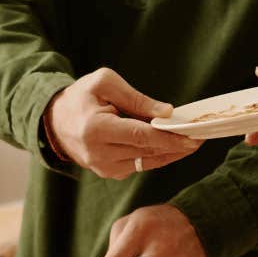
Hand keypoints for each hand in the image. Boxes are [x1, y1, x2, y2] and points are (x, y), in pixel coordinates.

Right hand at [46, 68, 198, 179]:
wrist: (54, 122)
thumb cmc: (81, 97)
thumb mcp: (105, 83)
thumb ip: (136, 98)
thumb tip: (166, 112)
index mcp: (96, 129)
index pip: (140, 136)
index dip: (169, 138)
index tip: (194, 137)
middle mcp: (99, 153)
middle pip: (148, 151)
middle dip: (177, 144)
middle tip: (203, 135)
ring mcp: (104, 167)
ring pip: (148, 162)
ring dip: (172, 152)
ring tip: (194, 140)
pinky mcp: (110, 173)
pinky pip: (141, 164)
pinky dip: (158, 155)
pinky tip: (174, 145)